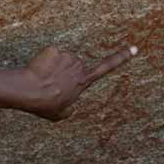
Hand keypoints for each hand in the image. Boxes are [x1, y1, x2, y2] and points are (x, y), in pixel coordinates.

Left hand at [20, 44, 136, 120]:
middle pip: (73, 64)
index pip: (107, 67)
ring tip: (42, 79)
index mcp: (83, 81)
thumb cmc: (44, 104)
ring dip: (52, 67)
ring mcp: (67, 57)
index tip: (134, 48)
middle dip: (62, 72)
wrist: (29, 91)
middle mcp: (79, 66)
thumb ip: (69, 109)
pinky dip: (43, 61)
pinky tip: (37, 71)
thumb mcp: (60, 114)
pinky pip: (49, 54)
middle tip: (50, 83)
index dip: (122, 58)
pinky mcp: (54, 50)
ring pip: (60, 59)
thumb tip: (70, 108)